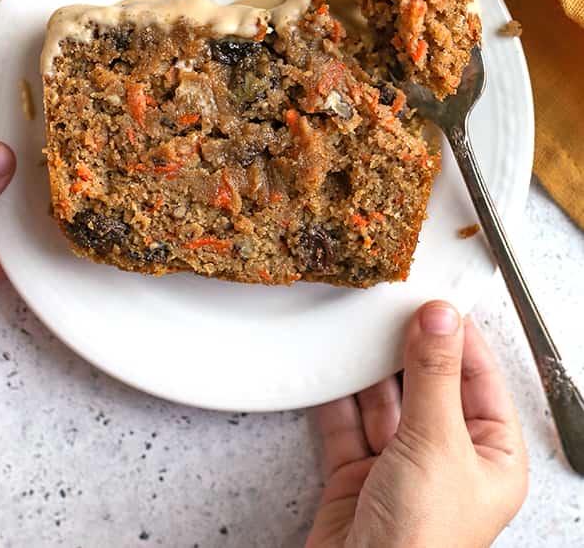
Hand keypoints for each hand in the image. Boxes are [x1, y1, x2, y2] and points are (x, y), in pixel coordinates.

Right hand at [307, 301, 527, 547]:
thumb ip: (433, 375)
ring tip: (358, 327)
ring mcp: (400, 468)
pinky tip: (330, 366)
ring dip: (370, 368)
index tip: (434, 298)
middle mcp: (446, 459)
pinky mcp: (357, 476)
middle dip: (408, 348)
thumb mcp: (435, 444)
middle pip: (429, 386)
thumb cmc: (420, 544)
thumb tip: (440, 318)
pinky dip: (336, 396)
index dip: (458, 337)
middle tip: (390, 305)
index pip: (479, 380)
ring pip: (385, 401)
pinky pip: (347, 424)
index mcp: (489, 457)